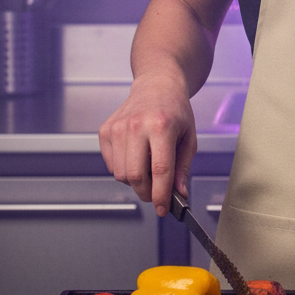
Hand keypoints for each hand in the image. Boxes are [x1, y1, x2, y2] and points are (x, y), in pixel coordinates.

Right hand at [99, 76, 196, 217]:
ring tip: (148, 167)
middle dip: (147, 193)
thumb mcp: (189, 137)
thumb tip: (180, 194)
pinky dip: (123, 169)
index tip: (164, 209)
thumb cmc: (175, 110)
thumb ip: (183, 168)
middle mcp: (137, 125)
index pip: (160, 170)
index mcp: (162, 126)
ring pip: (120, 175)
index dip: (162, 195)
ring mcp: (117, 127)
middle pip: (136, 176)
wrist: (157, 85)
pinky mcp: (105, 130)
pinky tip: (136, 155)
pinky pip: (110, 165)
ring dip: (135, 182)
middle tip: (157, 193)